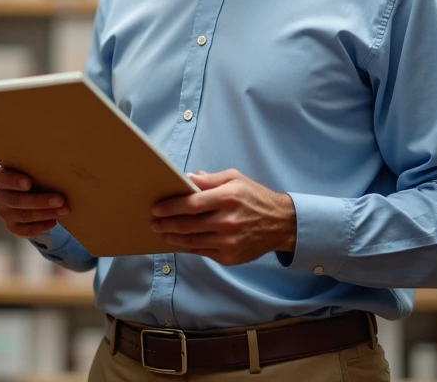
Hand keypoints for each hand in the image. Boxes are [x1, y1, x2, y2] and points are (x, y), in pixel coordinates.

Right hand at [0, 167, 69, 238]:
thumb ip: (37, 169)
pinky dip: (40, 227)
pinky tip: (54, 222)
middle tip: (60, 200)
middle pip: (15, 200)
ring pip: (23, 215)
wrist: (34, 192)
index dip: (14, 181)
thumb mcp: (32, 169)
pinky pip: (25, 230)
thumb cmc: (34, 175)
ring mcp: (4, 212)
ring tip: (64, 210)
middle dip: (39, 201)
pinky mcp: (11, 226)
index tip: (29, 183)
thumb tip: (58, 169)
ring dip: (45, 214)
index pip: (1, 178)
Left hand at [151, 169, 296, 265]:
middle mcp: (228, 221)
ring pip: (192, 241)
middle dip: (167, 224)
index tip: (156, 208)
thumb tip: (185, 179)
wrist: (281, 223)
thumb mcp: (235, 178)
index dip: (170, 207)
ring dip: (173, 237)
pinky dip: (188, 247)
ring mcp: (229, 242)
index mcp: (228, 198)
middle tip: (154, 222)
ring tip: (163, 232)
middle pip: (188, 224)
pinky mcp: (230, 257)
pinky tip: (179, 242)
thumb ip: (209, 180)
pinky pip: (202, 252)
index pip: (192, 203)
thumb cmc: (254, 197)